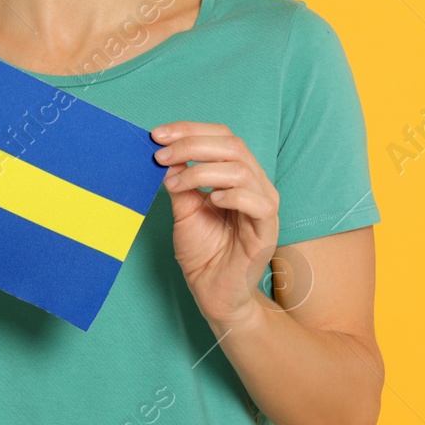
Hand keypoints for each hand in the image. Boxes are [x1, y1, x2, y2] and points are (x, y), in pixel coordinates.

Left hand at [151, 121, 278, 329]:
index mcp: (238, 176)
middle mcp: (255, 186)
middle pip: (233, 146)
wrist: (212, 294)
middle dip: (192, 145)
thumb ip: (180, 181)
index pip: (222, 137)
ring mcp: (264, 208)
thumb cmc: (202, 252)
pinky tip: (210, 200)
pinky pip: (259, 203)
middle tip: (161, 156)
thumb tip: (166, 154)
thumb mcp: (184, 210)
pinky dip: (232, 195)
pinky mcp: (267, 231)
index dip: (190, 130)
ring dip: (202, 171)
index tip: (157, 135)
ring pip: (242, 170)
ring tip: (176, 184)